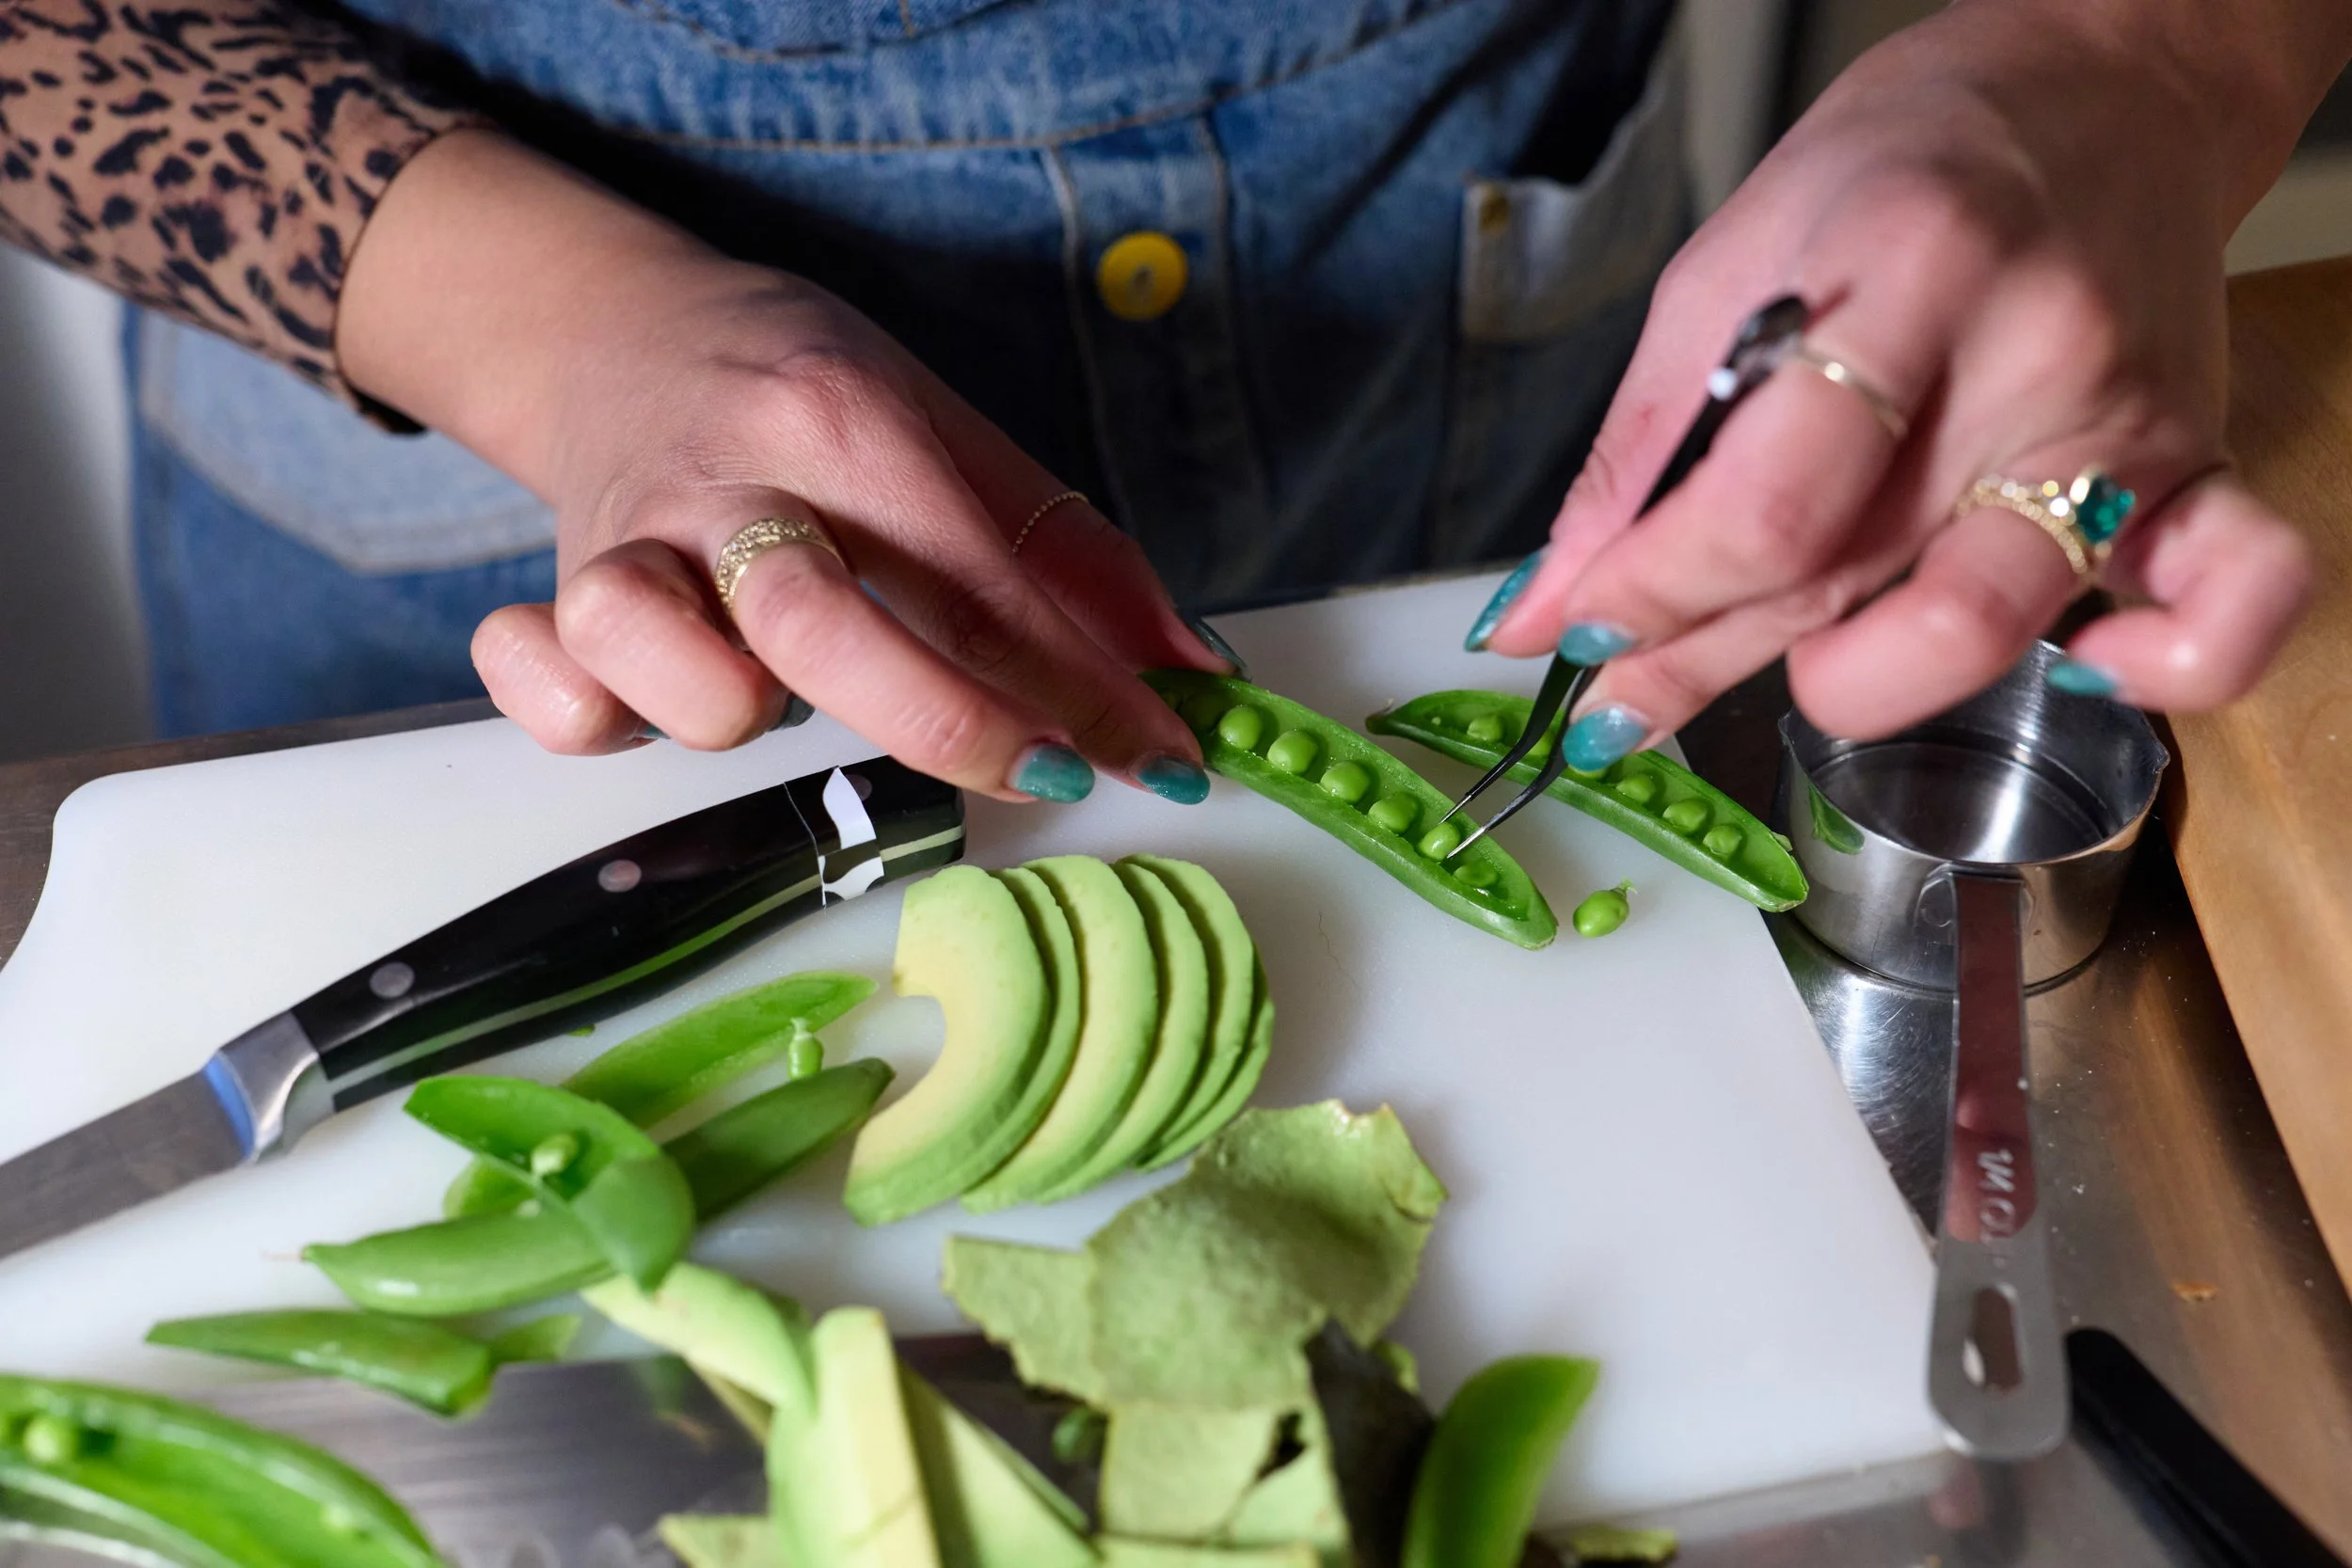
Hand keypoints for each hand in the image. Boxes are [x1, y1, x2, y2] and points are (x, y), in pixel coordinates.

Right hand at [340, 131, 1221, 802]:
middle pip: (819, 626)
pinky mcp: (554, 601)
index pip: (980, 577)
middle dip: (947, 722)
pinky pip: (541, 685)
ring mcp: (629, 546)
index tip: (1161, 755)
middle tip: (1043, 769)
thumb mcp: (946, 429)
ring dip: (726, 708)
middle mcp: (731, 485)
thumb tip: (1194, 672)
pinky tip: (635, 702)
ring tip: (768, 691)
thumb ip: (1067, 552)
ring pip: (654, 655)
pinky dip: (577, 711)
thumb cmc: (805, 394)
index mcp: (843, 422)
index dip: (1082, 684)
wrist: (616, 325)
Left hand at [1473, 0, 2340, 764]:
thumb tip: (1551, 602)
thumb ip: (1644, 444)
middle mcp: (2032, 353)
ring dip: (1860, 687)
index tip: (1578, 627)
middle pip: (1849, 581)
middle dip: (1703, 659)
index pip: (1767, 506)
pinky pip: (2232, 610)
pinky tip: (2077, 669)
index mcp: (1904, 268)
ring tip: (1797, 663)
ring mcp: (2124, 421)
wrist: (2106, 90)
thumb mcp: (1731, 261)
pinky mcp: (2198, 467)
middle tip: (1630, 685)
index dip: (1652, 597)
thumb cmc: (1905, 165)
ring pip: (1988, 625)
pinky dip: (2164, 672)